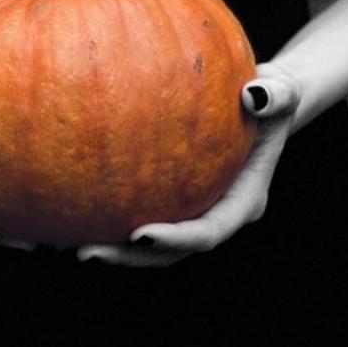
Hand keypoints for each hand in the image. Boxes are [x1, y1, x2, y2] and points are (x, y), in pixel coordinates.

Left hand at [75, 62, 300, 267]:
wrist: (261, 102)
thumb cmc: (271, 94)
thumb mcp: (282, 89)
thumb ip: (275, 94)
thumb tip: (254, 96)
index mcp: (242, 202)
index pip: (207, 232)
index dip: (175, 240)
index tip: (140, 235)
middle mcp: (214, 214)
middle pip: (170, 252)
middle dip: (130, 257)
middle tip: (88, 252)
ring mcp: (191, 210)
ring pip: (149, 243)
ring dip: (111, 246)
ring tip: (65, 242)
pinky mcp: (170, 198)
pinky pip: (136, 210)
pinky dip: (105, 214)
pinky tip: (66, 207)